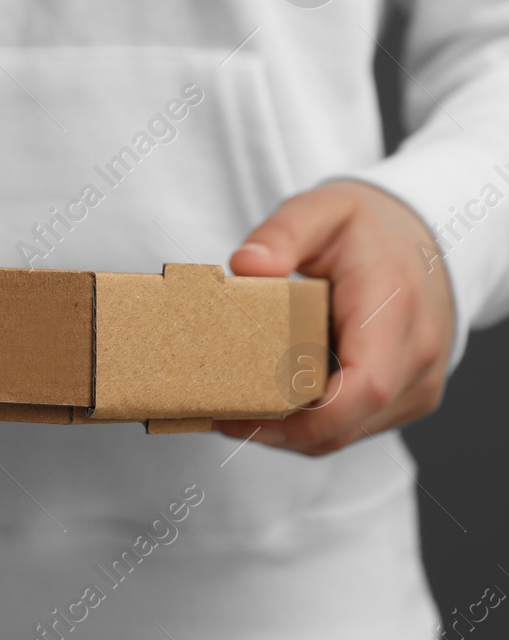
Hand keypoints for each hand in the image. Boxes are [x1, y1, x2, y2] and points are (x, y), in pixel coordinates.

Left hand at [215, 179, 454, 455]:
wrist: (422, 240)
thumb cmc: (367, 227)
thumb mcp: (323, 208)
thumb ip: (282, 232)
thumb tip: (247, 265)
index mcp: (395, 307)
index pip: (366, 385)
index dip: (308, 416)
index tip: (245, 413)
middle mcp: (418, 352)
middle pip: (347, 420)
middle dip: (280, 428)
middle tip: (216, 413)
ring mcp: (419, 380)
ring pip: (347, 431)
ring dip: (290, 430)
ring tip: (232, 409)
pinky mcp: (410, 395)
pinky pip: (355, 425)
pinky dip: (311, 424)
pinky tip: (268, 404)